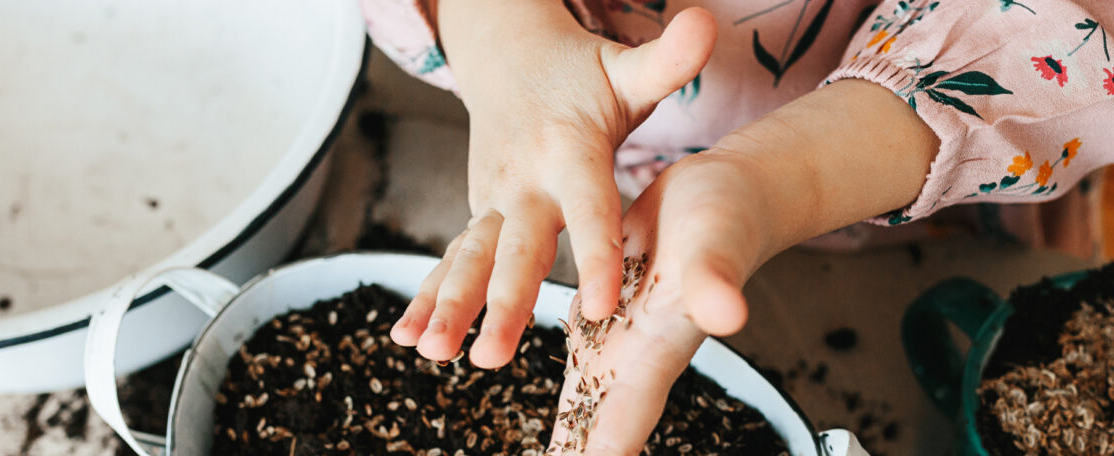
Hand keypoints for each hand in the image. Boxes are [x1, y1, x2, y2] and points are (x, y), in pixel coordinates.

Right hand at [390, 4, 717, 367]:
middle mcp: (525, 181)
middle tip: (493, 356)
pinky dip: (428, 296)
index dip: (597, 254)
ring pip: (472, 259)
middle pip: (517, 249)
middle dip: (503, 303)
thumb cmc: (581, 73)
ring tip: (434, 354)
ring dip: (451, 308)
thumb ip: (667, 60)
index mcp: (569, 151)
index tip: (605, 306)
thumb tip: (705, 24)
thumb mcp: (625, 68)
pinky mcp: (478, 213)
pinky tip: (408, 338)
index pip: (590, 208)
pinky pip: (452, 259)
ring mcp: (494, 199)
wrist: (510, 57)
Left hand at [547, 152, 768, 453]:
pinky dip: (566, 406)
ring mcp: (617, 339)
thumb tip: (728, 316)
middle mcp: (634, 357)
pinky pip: (575, 369)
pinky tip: (549, 430)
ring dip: (566, 447)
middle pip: (594, 434)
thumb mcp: (718, 243)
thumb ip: (717, 282)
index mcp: (655, 351)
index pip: (619, 429)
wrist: (726, 192)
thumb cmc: (729, 216)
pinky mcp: (602, 314)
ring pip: (581, 409)